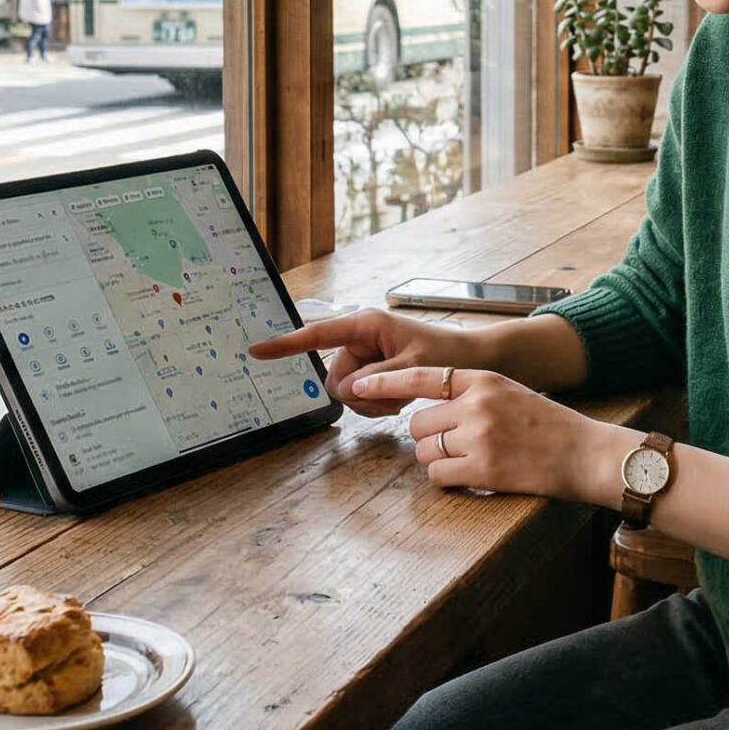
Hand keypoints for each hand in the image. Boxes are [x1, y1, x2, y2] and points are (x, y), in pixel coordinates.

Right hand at [248, 308, 484, 416]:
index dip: (286, 344)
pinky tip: (398, 400)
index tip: (258, 350)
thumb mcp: (413, 368)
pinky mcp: (372, 369)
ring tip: (400, 397)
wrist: (470, 360)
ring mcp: (365, 354)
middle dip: (359, 394)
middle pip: (334, 376)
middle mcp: (360, 337)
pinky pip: (358, 395)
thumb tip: (348, 390)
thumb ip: (378, 379)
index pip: (317, 335)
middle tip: (393, 398)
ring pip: (345, 391)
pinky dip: (376, 404)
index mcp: (366, 325)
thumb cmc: (446, 355)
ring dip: (370, 403)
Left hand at [352, 365, 625, 504]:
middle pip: (419, 422)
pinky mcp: (483, 470)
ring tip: (468, 460)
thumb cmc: (549, 425)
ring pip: (425, 450)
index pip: (423, 376)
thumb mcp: (510, 392)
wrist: (586, 453)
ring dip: (437, 459)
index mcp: (484, 380)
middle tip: (453, 445)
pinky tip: (471, 477)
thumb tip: (431, 410)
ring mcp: (479, 437)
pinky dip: (448, 480)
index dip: (387, 382)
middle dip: (428, 437)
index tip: (361, 385)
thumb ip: (472, 395)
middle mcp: (478, 404)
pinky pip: (439, 476)